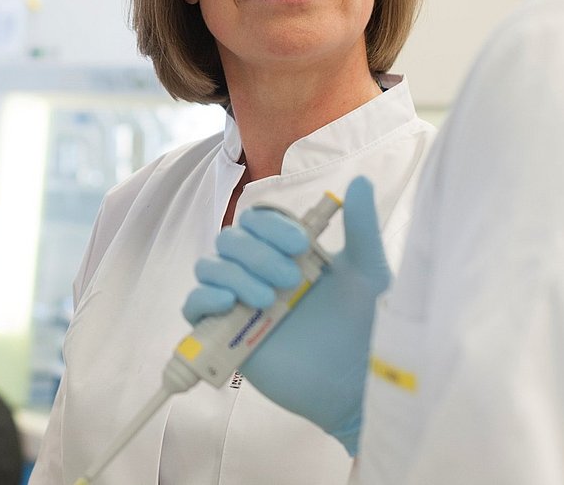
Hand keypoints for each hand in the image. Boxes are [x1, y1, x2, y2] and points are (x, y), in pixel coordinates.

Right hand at [181, 176, 389, 454]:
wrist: (357, 383)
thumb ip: (362, 228)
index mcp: (289, 254)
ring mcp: (241, 303)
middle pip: (231, 240)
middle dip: (255, 253)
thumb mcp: (369, 273)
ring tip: (267, 300)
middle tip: (288, 278)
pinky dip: (204, 298)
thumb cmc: (366, 328)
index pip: (259, 221)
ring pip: (210, 267)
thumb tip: (359, 181)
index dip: (272, 227)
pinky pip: (194, 306)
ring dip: (232, 274)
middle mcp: (260, 273)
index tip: (301, 245)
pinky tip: (229, 303)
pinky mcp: (225, 335)